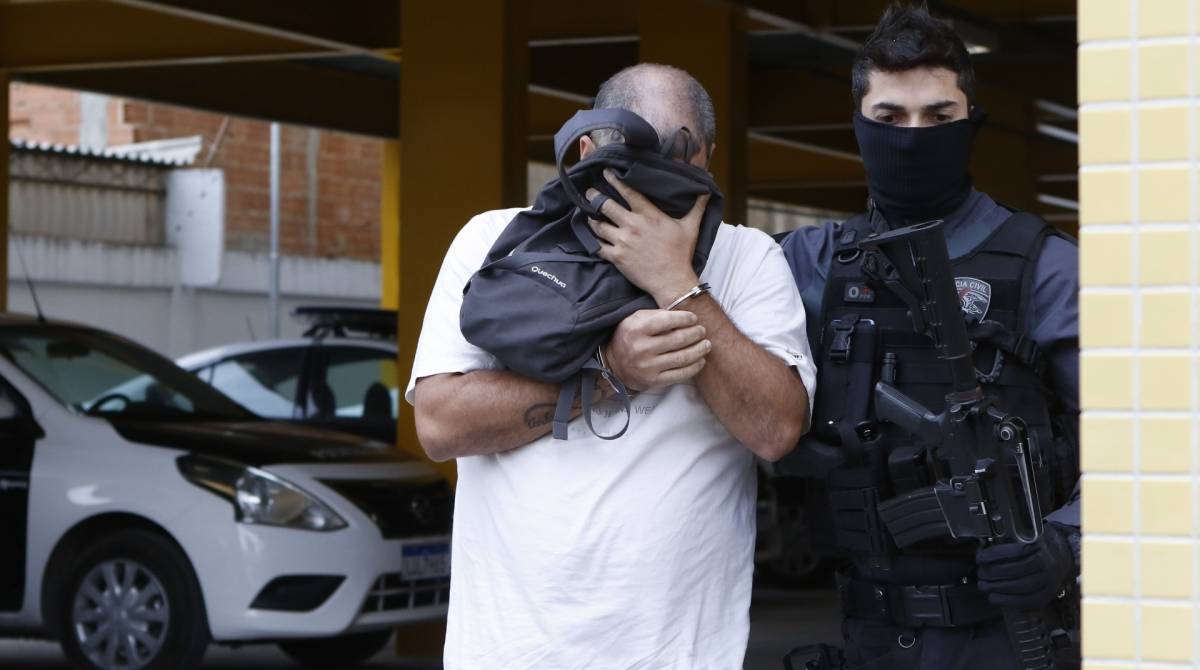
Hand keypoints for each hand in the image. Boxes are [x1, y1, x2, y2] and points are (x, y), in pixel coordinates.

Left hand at [585, 169, 708, 306]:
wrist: (672, 281)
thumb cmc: (681, 254)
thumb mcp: (691, 227)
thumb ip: (697, 207)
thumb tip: (707, 191)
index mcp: (649, 215)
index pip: (628, 192)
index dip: (615, 180)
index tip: (606, 172)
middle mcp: (633, 225)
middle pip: (606, 206)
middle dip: (594, 197)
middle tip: (589, 192)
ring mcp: (622, 241)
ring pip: (598, 225)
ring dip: (592, 219)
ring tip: (588, 215)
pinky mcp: (616, 257)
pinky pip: (598, 246)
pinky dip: (594, 241)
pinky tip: (592, 237)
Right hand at [604, 309, 710, 390]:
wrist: (614, 364)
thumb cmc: (629, 337)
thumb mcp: (635, 320)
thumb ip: (656, 315)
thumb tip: (684, 316)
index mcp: (636, 329)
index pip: (667, 320)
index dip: (684, 318)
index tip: (693, 318)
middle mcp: (642, 348)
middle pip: (678, 339)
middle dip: (695, 333)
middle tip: (702, 331)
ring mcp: (648, 366)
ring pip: (682, 357)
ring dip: (699, 350)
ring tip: (706, 344)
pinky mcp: (654, 380)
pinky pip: (680, 374)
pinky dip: (694, 367)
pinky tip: (700, 361)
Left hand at [976, 524, 1074, 608]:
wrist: (1061, 558)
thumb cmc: (1036, 547)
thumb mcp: (1025, 537)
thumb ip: (1008, 540)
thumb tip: (983, 546)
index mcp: (1040, 548)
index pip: (1015, 552)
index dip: (994, 555)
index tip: (980, 557)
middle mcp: (1046, 565)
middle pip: (1016, 571)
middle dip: (992, 574)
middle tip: (980, 574)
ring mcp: (1048, 583)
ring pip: (1020, 588)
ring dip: (997, 588)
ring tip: (983, 585)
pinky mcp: (1046, 597)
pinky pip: (1025, 602)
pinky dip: (1007, 601)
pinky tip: (994, 598)